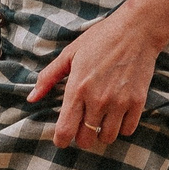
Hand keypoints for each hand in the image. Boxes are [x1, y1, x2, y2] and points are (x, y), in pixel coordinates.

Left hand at [28, 7, 161, 152]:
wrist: (137, 29)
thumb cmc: (101, 39)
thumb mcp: (70, 53)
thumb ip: (48, 77)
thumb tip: (31, 98)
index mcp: (78, 88)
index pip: (65, 131)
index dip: (61, 140)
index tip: (62, 138)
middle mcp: (98, 99)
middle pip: (85, 140)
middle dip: (81, 137)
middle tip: (83, 126)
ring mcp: (119, 102)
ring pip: (107, 138)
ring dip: (101, 134)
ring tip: (101, 120)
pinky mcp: (137, 101)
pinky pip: (127, 130)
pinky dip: (121, 127)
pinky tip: (117, 116)